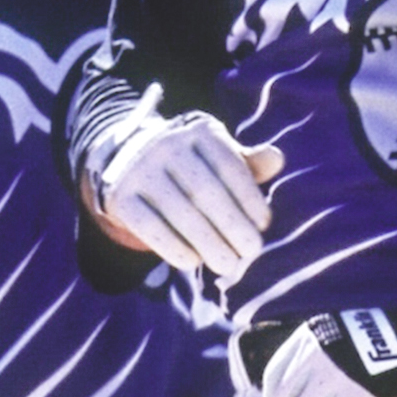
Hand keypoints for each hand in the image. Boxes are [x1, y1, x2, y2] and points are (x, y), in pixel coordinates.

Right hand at [83, 85, 283, 281]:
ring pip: (180, 212)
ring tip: (228, 265)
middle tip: (251, 252)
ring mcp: (138, 168)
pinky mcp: (119, 195)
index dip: (249, 198)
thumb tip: (277, 159)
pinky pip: (150, 226)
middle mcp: (165, 144)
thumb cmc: (191, 166)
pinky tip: (193, 262)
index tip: (262, 225)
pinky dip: (174, 248)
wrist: (129, 163)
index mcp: (197, 131)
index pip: (229, 166)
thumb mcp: (218, 159)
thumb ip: (248, 163)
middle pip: (205, 191)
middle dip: (232, 225)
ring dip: (209, 244)